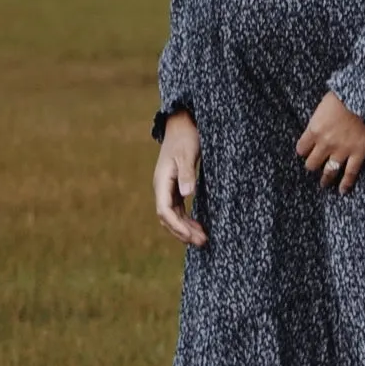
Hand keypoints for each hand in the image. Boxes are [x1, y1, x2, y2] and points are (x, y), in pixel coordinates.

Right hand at [153, 110, 206, 246]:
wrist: (182, 123)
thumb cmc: (186, 136)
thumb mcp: (188, 153)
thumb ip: (187, 172)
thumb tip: (187, 193)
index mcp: (162, 181)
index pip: (165, 210)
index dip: (177, 225)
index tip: (192, 236)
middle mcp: (162, 187)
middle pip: (168, 217)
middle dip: (183, 232)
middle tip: (202, 242)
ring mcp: (168, 188)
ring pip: (173, 215)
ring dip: (185, 228)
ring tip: (202, 239)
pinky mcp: (175, 187)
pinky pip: (178, 209)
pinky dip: (186, 219)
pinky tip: (198, 226)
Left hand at [296, 91, 364, 194]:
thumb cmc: (343, 96)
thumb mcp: (323, 106)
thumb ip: (318, 120)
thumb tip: (316, 127)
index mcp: (314, 130)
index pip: (301, 149)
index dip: (303, 151)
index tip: (306, 152)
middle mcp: (325, 144)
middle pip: (312, 163)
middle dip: (313, 165)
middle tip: (315, 166)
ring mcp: (342, 150)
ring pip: (329, 171)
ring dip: (325, 179)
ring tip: (324, 184)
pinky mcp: (358, 153)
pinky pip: (350, 173)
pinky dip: (346, 183)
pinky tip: (343, 190)